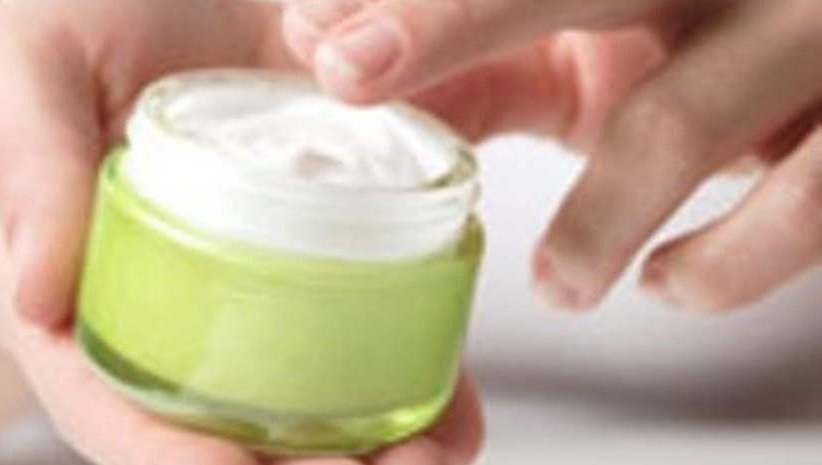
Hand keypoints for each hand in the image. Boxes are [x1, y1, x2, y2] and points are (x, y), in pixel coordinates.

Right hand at [0, 1, 482, 463]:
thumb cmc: (90, 27)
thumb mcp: (31, 65)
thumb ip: (24, 161)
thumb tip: (40, 299)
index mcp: (78, 291)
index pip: (111, 403)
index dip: (172, 456)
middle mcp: (171, 309)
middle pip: (223, 427)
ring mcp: (257, 291)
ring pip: (305, 403)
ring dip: (370, 448)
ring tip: (430, 451)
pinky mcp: (329, 259)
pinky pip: (371, 336)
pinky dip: (417, 384)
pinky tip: (451, 406)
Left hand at [283, 0, 821, 310]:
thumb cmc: (697, 38)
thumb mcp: (590, 36)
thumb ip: (484, 57)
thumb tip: (341, 61)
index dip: (422, 10)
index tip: (323, 36)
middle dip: (452, 24)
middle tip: (349, 68)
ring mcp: (799, 40)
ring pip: (680, 122)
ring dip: (597, 219)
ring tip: (559, 283)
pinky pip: (796, 208)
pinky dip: (723, 267)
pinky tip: (671, 281)